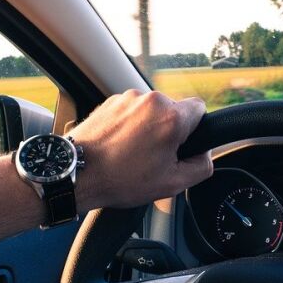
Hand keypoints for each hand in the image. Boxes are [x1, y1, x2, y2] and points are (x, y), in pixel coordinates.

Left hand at [68, 90, 212, 209]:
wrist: (77, 173)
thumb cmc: (121, 179)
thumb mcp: (172, 184)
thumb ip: (201, 167)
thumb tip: (205, 155)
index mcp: (171, 118)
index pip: (200, 108)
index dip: (195, 129)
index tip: (182, 145)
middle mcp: (152, 101)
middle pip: (174, 110)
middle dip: (169, 131)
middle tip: (155, 157)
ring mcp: (129, 98)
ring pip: (152, 111)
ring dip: (149, 128)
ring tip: (132, 153)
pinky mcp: (111, 101)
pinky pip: (132, 111)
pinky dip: (130, 125)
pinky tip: (120, 146)